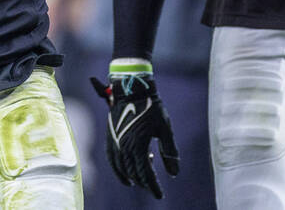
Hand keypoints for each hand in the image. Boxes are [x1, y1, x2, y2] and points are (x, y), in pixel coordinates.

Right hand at [90, 73, 178, 198]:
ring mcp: (115, 142)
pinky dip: (117, 171)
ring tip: (140, 183)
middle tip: (153, 188)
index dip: (153, 187)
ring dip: (131, 178)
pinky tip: (124, 175)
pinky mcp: (110, 138)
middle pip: (133, 173)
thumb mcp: (165, 129)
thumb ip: (169, 152)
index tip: (160, 195)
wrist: (132, 90)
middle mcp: (124, 146)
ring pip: (121, 169)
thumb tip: (174, 173)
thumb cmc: (152, 107)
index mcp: (139, 145)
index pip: (145, 174)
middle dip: (144, 183)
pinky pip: (111, 160)